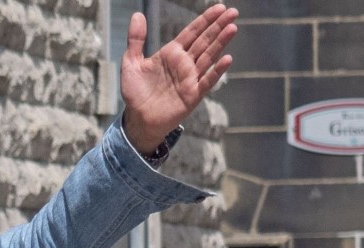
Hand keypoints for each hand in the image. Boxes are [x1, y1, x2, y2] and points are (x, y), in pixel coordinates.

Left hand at [120, 5, 235, 154]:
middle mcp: (184, 63)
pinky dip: (216, 71)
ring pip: (208, 57)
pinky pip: (207, 81)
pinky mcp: (193, 95)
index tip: (219, 7)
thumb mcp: (131, 63)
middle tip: (233, 12)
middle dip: (218, 26)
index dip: (205, 20)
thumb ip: (135, 40)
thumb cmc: (135, 92)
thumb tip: (137, 15)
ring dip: (221, 43)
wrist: (138, 120)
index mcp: (172, 54)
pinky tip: (227, 59)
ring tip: (232, 28)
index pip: (192, 33)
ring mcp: (190, 78)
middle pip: (204, 41)